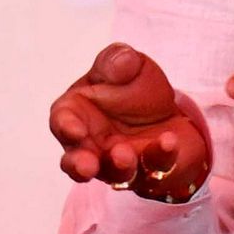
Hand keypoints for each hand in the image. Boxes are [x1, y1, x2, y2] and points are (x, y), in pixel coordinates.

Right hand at [50, 43, 214, 202]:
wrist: (171, 110)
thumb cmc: (134, 88)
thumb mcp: (128, 65)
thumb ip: (117, 59)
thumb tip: (120, 61)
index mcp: (77, 114)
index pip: (61, 122)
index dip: (65, 128)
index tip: (75, 130)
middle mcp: (92, 145)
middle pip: (78, 162)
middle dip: (79, 166)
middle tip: (87, 166)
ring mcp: (120, 164)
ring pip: (115, 174)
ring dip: (119, 167)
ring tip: (124, 155)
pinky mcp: (150, 172)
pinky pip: (155, 168)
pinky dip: (161, 155)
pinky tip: (169, 140)